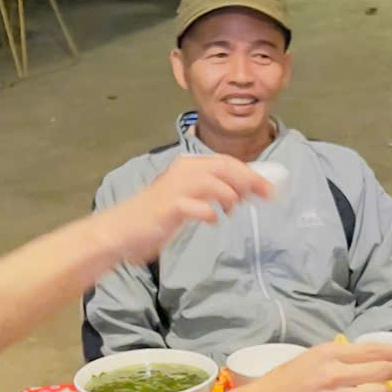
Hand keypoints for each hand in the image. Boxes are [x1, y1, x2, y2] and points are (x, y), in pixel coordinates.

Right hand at [104, 155, 263, 261]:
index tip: (268, 189)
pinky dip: (210, 213)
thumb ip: (211, 192)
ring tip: (231, 210)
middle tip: (264, 197)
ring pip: (213, 182)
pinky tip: (213, 220)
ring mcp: (175, 187)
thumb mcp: (187, 197)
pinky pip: (198, 207)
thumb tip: (242, 193)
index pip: (226, 162)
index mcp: (187, 165)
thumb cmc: (156, 215)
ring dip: (229, 196)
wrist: (123, 229)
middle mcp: (183, 170)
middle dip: (249, 181)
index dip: (250, 174)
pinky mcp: (169, 207)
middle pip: (224, 168)